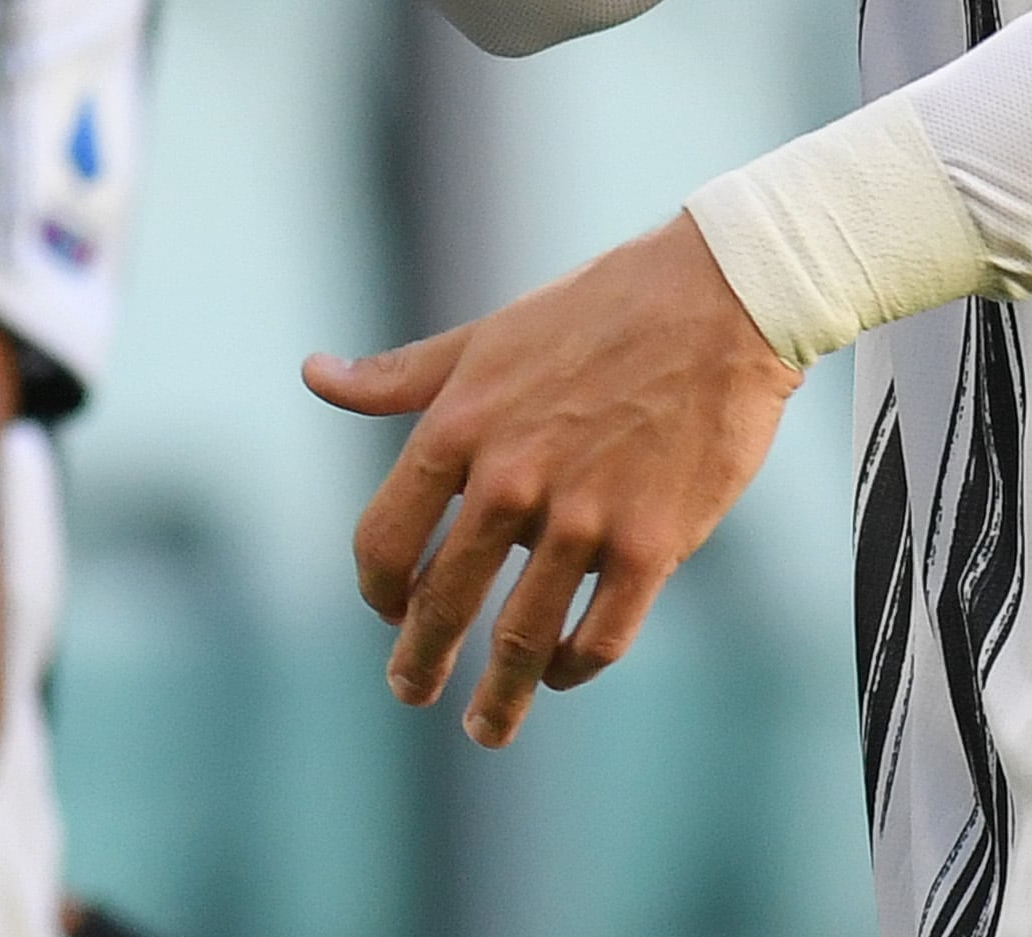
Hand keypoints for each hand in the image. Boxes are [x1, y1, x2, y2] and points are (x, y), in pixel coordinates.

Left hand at [303, 214, 799, 746]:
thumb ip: (398, 376)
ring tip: (485, 727)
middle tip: (410, 691)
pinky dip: (575, 667)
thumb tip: (315, 375)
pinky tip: (564, 675)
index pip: (384, 538)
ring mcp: (582, 519)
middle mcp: (510, 480)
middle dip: (421, 660)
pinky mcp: (653, 544)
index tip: (386, 611)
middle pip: (444, 603)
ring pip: (523, 638)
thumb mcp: (482, 339)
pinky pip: (602, 635)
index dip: (378, 589)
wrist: (716, 303)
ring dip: (499, 695)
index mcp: (457, 429)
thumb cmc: (593, 313)